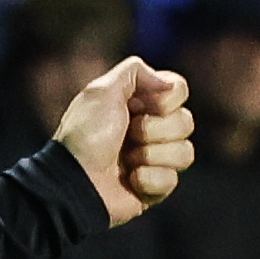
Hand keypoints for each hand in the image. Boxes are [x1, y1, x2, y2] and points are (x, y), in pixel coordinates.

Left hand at [54, 56, 193, 224]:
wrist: (74, 179)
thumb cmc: (85, 135)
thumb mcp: (102, 91)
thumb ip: (135, 71)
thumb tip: (168, 84)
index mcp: (140, 104)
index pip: (178, 90)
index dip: (167, 98)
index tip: (141, 105)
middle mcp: (151, 129)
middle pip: (185, 122)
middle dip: (155, 129)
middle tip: (128, 136)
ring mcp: (155, 159)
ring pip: (185, 152)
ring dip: (152, 155)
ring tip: (126, 161)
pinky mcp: (154, 187)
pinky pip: (172, 179)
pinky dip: (149, 179)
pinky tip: (129, 180)